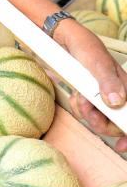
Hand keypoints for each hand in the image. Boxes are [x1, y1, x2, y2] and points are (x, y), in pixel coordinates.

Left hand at [58, 20, 126, 152]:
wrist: (64, 41)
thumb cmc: (85, 46)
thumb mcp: (97, 61)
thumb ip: (107, 81)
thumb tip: (117, 102)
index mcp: (126, 87)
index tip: (122, 145)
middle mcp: (118, 95)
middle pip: (114, 123)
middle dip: (99, 121)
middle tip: (87, 108)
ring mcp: (103, 97)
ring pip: (98, 120)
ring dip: (86, 112)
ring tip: (80, 97)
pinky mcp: (90, 97)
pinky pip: (86, 113)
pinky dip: (79, 108)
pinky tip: (76, 95)